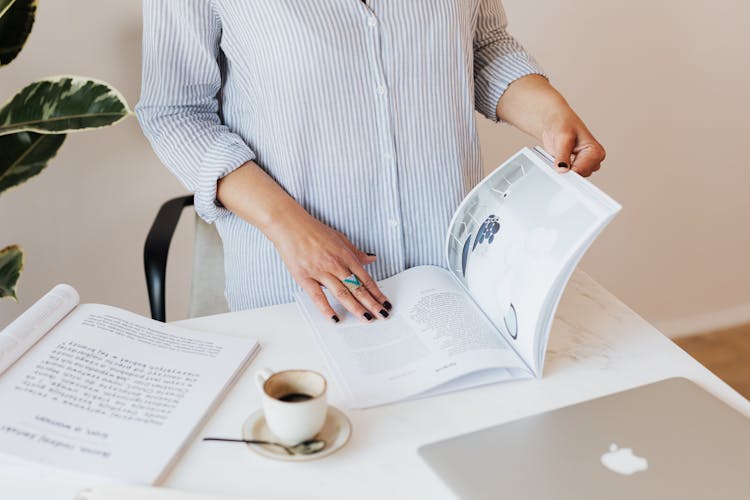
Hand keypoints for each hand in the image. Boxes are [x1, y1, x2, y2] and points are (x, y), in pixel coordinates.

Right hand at [267, 207, 391, 323]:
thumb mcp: (340, 238)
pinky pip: (318, 296)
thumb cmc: (313, 231)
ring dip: (356, 308)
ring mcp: (320, 272)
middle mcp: (335, 265)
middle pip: (357, 288)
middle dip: (372, 304)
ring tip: (366, 318)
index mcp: (345, 256)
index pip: (366, 278)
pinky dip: (327, 309)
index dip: (377, 292)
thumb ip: (356, 252)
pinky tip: (335, 318)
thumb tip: (371, 258)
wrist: (290, 225)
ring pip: (342, 294)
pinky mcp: (305, 278)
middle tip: (382, 314)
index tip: (384, 302)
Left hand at [495, 74, 604, 176]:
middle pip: (579, 176)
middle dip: (566, 169)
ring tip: (558, 154)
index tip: (560, 170)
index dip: (570, 170)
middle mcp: (593, 160)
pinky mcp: (574, 166)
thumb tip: (562, 170)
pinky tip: (557, 159)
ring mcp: (584, 164)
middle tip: (557, 158)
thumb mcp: (563, 137)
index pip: (583, 170)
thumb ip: (563, 155)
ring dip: (562, 169)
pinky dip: (560, 169)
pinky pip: (567, 175)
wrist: (555, 122)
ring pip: (572, 176)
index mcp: (595, 151)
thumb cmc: (563, 123)